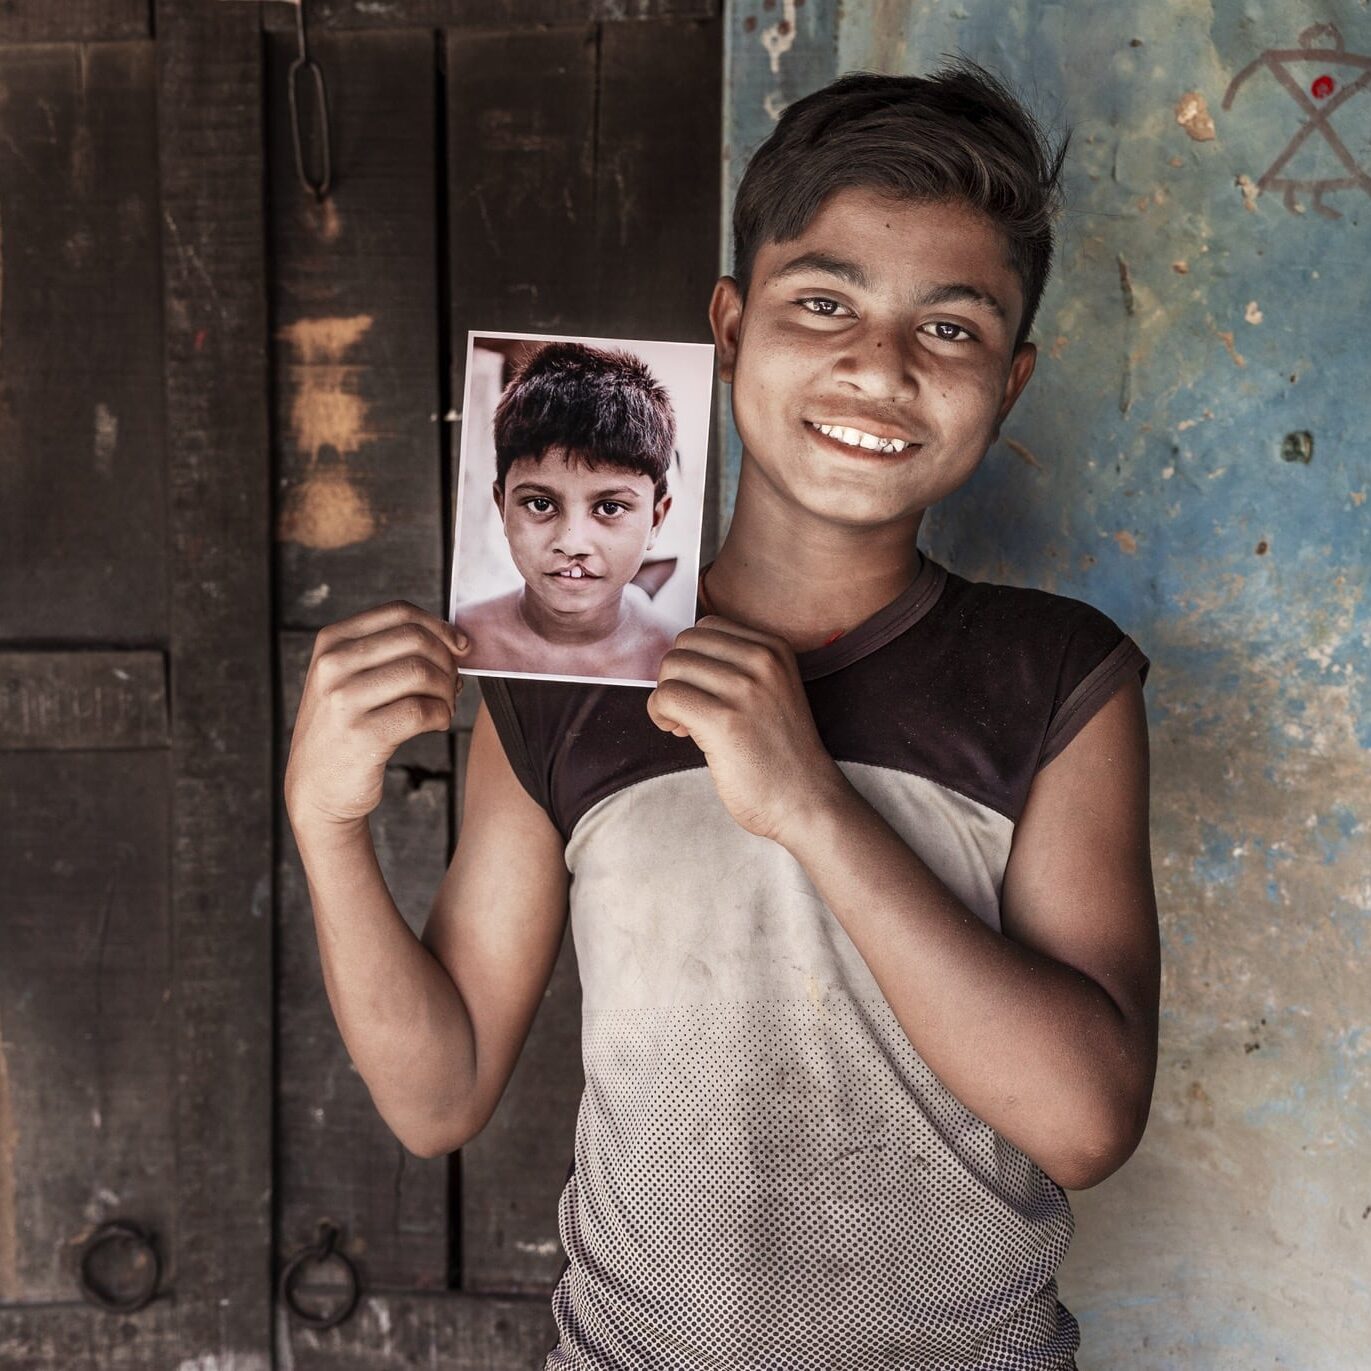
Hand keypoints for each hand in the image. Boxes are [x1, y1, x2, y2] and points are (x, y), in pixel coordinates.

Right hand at [284, 600, 468, 830]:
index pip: (400, 612)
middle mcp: (332, 665)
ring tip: (444, 707)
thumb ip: (393, 654)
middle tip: (452, 686)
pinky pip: (422, 711)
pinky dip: (441, 716)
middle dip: (447, 662)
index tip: (459, 647)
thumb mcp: (351, 679)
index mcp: (332, 641)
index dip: (440, 627)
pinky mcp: (362, 734)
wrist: (315, 787)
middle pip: (416, 640)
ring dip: (447, 691)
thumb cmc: (346, 729)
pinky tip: (436, 724)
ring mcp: (343, 700)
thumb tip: (456, 642)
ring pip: (421, 673)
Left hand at [645, 615, 844, 844]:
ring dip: (666, 697)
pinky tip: (680, 732)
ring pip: (671, 668)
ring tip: (686, 724)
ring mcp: (745, 689)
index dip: (694, 658)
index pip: (706, 626)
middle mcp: (762, 661)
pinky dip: (660, 714)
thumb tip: (676, 661)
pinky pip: (666, 697)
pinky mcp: (724, 721)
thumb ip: (736, 667)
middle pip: (684, 643)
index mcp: (774, 648)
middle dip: (676, 675)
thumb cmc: (781, 754)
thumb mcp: (772, 691)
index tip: (703, 690)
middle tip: (690, 710)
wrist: (807, 801)